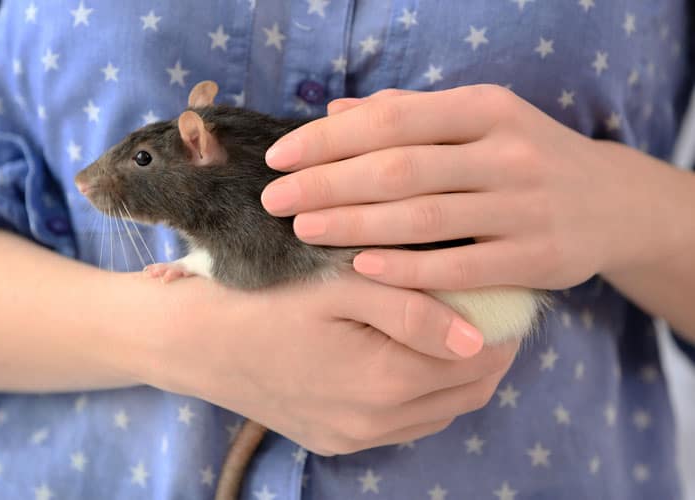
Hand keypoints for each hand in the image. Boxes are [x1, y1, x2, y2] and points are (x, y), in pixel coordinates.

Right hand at [127, 272, 515, 454]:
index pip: (480, 360)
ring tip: (450, 328)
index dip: (504, 324)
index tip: (505, 289)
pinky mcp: (335, 442)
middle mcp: (378, 423)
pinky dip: (423, 394)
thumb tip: (478, 338)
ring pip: (440, 412)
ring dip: (457, 374)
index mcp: (387, 382)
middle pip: (469, 393)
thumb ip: (413, 309)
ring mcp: (355, 439)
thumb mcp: (338, 285)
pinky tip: (408, 356)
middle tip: (486, 306)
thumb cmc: (262, 298)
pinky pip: (404, 425)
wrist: (192, 341)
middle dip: (490, 351)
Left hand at [261, 85, 665, 290]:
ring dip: (356, 224)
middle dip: (329, 184)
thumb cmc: (524, 157)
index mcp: (486, 108)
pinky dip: (407, 269)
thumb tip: (335, 114)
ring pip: (425, 217)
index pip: (392, 118)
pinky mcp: (537, 258)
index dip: (328, 140)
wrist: (612, 203)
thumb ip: (409, 116)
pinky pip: (459, 266)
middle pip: (400, 168)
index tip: (279, 158)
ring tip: (305, 230)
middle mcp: (508, 152)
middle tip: (276, 200)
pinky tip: (362, 267)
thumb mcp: (477, 122)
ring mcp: (525, 206)